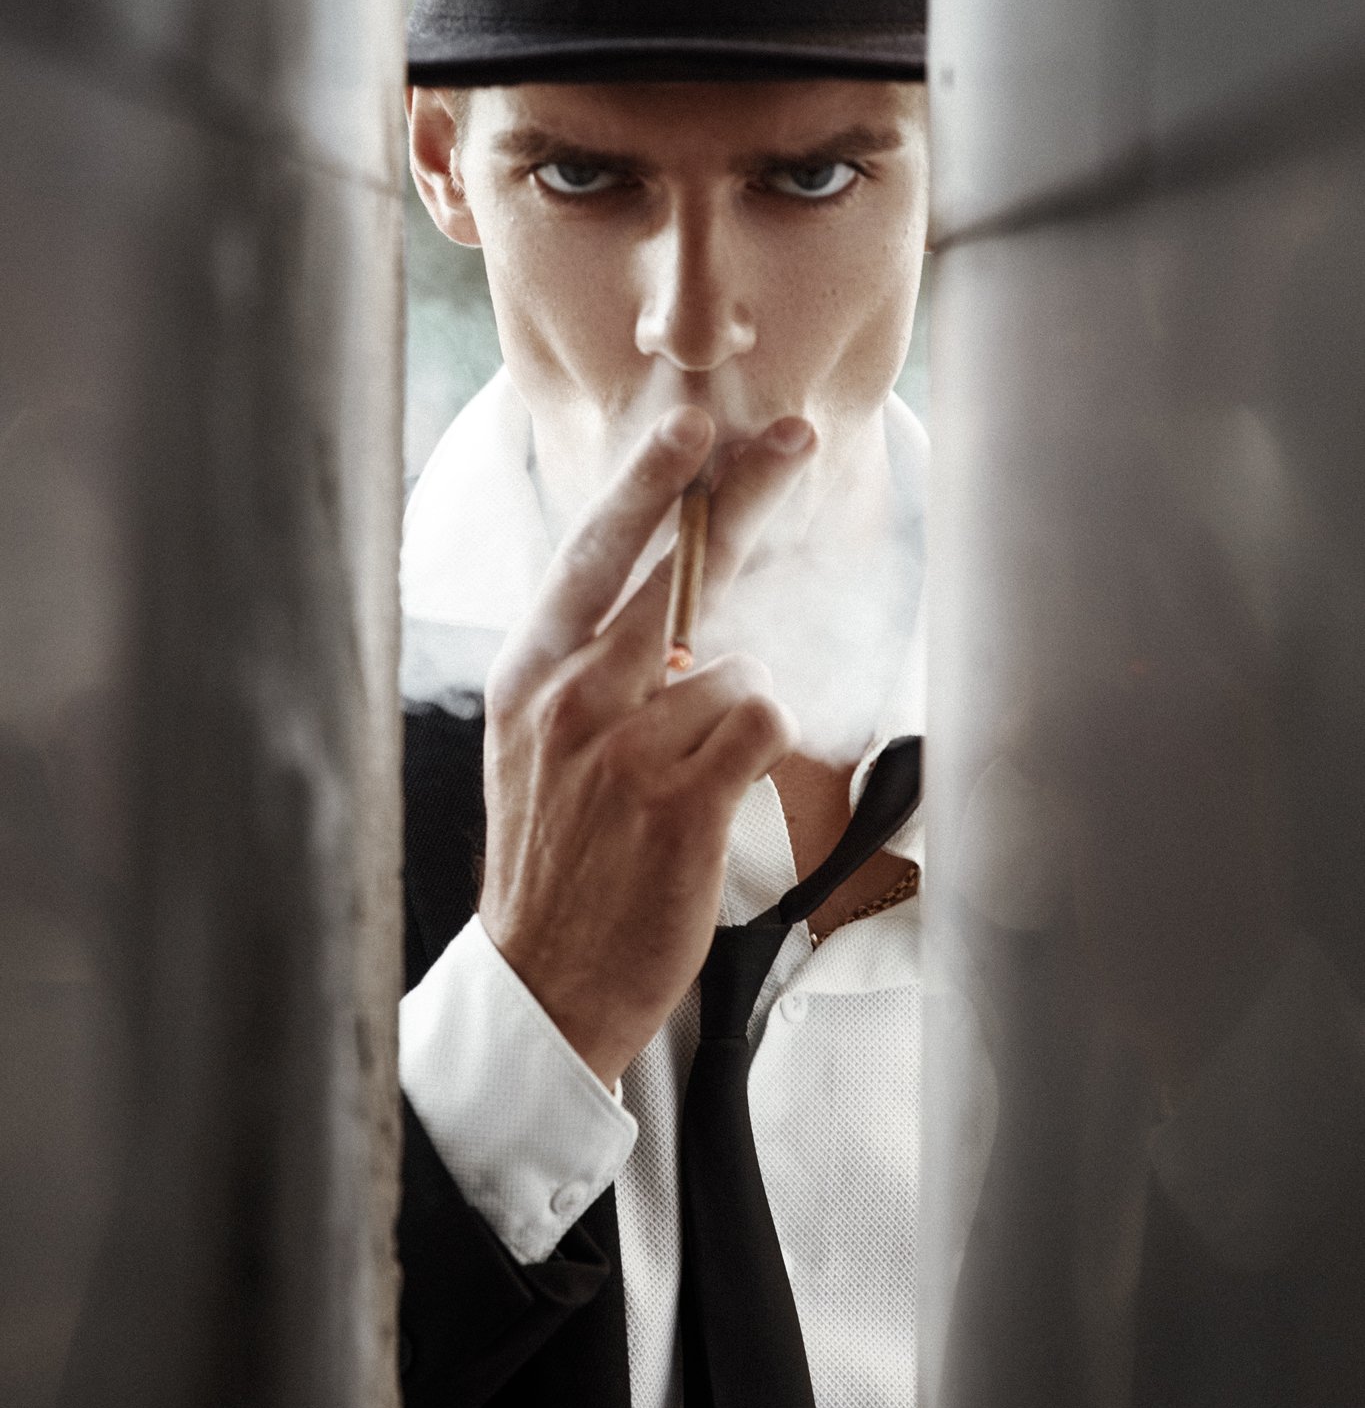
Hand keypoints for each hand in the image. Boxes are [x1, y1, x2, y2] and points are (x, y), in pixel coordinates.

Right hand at [478, 405, 814, 1086]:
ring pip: (733, 661)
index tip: (689, 425)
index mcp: (529, 674)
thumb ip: (584, 665)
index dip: (647, 483)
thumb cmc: (555, 856)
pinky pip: (762, 718)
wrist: (545, 982)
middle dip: (742, 496)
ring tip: (689, 777)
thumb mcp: (531, 744)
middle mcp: (570, 696)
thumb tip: (666, 592)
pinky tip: (719, 789)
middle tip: (793, 440)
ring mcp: (624, 746)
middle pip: (674, 570)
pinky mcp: (681, 800)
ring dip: (736, 708)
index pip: (593, 553)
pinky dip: (762, 743)